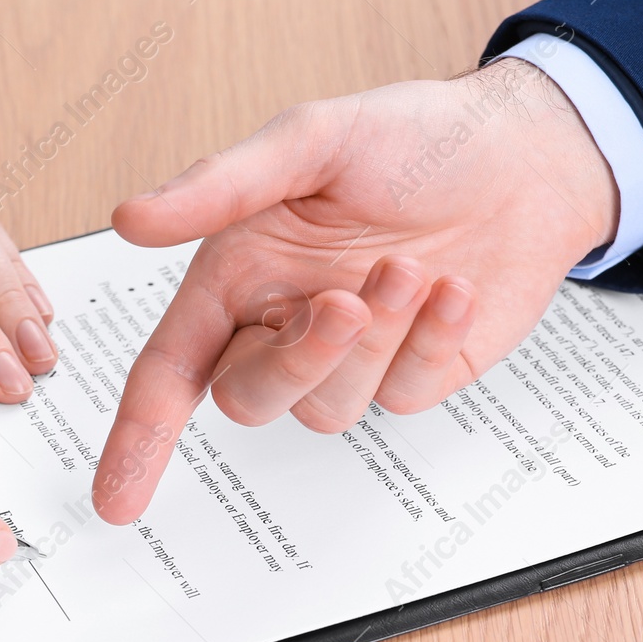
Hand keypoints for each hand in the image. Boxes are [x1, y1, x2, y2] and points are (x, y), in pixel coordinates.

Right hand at [91, 59, 617, 523]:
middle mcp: (282, 324)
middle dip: (297, 360)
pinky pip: (400, 396)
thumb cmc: (412, 139)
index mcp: (237, 276)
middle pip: (249, 399)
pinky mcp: (411, 376)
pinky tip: (453, 289)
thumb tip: (130, 218)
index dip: (137, 439)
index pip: (167, 372)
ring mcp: (350, 359)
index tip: (115, 502)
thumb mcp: (312, 141)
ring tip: (413, 266)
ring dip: (374, 342)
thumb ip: (220, 185)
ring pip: (327, 409)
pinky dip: (428, 341)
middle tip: (347, 302)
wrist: (526, 155)